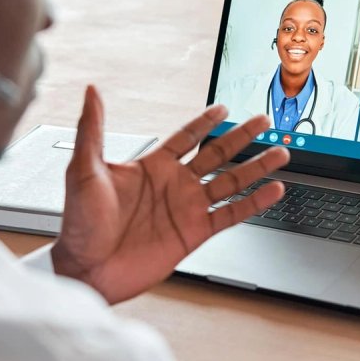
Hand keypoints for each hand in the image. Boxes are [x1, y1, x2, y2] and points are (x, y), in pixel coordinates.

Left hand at [51, 85, 289, 303]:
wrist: (86, 268)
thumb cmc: (78, 222)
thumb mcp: (84, 169)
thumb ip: (93, 129)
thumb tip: (91, 92)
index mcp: (151, 166)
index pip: (185, 137)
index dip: (205, 122)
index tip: (223, 107)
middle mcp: (174, 184)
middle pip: (216, 154)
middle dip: (241, 137)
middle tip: (263, 121)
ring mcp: (186, 208)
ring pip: (230, 182)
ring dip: (255, 167)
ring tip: (280, 153)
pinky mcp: (194, 233)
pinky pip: (231, 214)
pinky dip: (254, 203)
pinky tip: (272, 191)